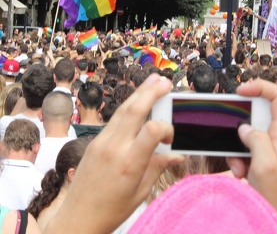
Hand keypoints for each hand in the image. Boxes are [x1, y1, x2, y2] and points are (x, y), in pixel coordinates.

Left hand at [44, 74, 183, 233]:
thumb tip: (178, 154)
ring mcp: (102, 141)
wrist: (78, 216)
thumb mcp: (141, 192)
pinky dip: (128, 107)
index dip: (166, 128)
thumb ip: (158, 167)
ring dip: (139, 93)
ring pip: (122, 110)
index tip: (171, 137)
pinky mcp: (95, 141)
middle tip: (166, 82)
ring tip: (153, 81)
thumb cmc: (111, 210)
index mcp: (130, 163)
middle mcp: (114, 147)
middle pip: (134, 110)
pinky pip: (114, 119)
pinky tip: (137, 102)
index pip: (152, 131)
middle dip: (151, 92)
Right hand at [226, 79, 276, 221]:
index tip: (241, 91)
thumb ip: (256, 140)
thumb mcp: (265, 165)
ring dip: (238, 147)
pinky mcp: (264, 157)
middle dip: (242, 125)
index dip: (261, 87)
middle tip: (234, 134)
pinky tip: (241, 173)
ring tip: (240, 166)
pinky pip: (247, 148)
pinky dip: (239, 158)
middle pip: (260, 114)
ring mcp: (273, 147)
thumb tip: (244, 128)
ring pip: (250, 133)